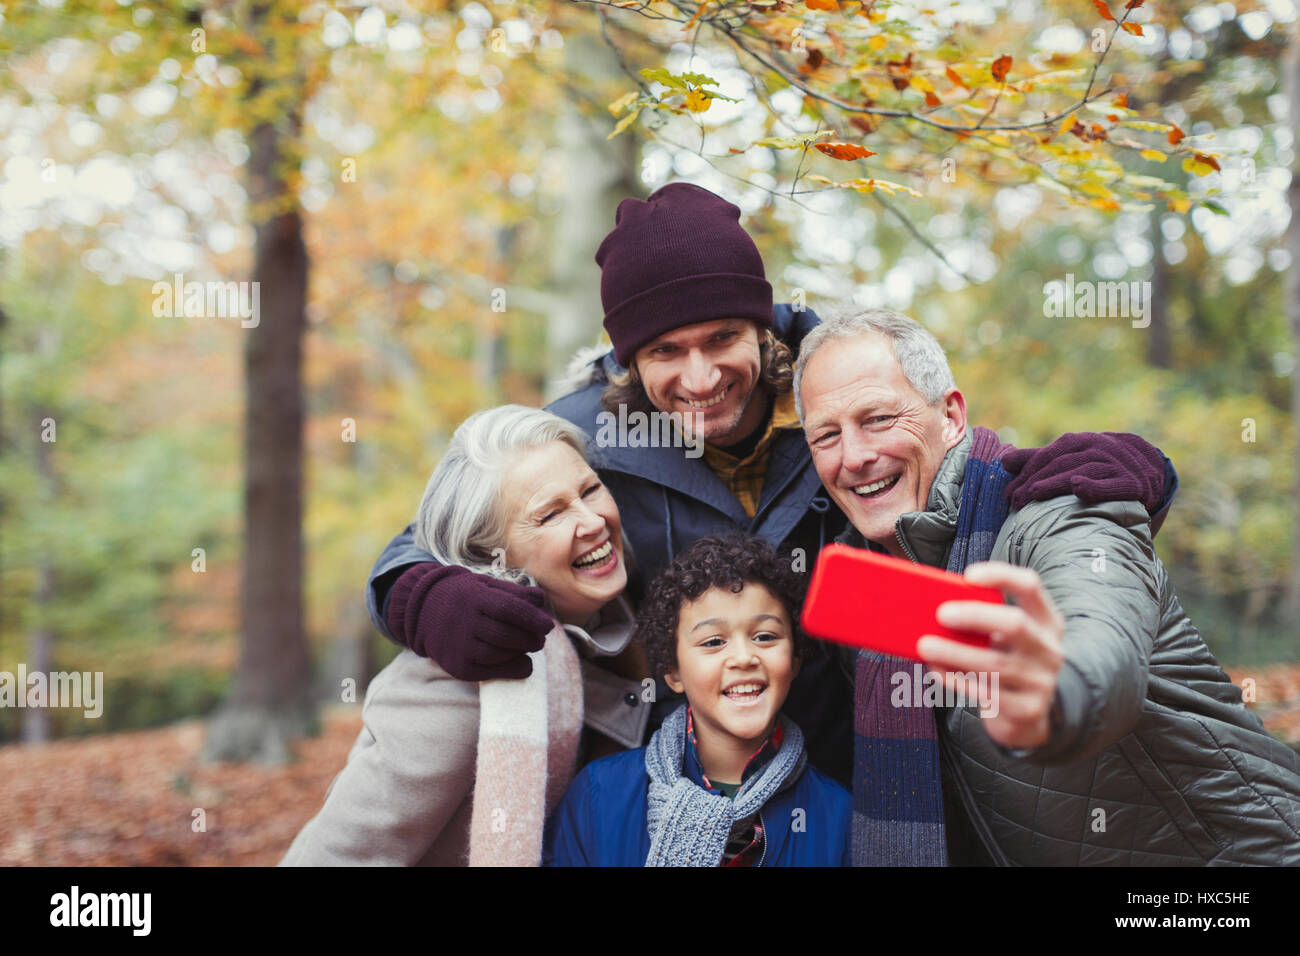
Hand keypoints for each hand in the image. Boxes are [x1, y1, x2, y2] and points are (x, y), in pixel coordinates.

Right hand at [389, 564, 554, 680]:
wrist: (426, 611)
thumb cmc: (467, 597)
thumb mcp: (488, 586)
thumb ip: (515, 593)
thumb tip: (541, 602)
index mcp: (474, 597)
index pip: (509, 609)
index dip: (532, 619)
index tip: (548, 626)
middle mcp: (464, 622)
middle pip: (506, 635)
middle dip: (531, 639)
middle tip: (540, 640)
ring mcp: (458, 646)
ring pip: (500, 655)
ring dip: (521, 653)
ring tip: (529, 647)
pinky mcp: (457, 667)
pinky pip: (490, 672)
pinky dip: (511, 669)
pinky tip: (522, 663)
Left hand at [915, 561, 1064, 749]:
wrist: (1027, 716)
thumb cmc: (1005, 664)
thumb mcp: (1004, 640)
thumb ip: (981, 623)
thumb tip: (932, 607)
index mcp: (1046, 621)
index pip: (1031, 587)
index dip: (1002, 576)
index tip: (969, 575)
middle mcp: (1049, 649)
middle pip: (1015, 624)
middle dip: (976, 615)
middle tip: (941, 614)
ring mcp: (1042, 682)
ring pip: (995, 663)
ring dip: (955, 652)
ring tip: (925, 645)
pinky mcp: (1027, 710)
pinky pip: (986, 692)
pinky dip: (956, 679)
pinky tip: (935, 669)